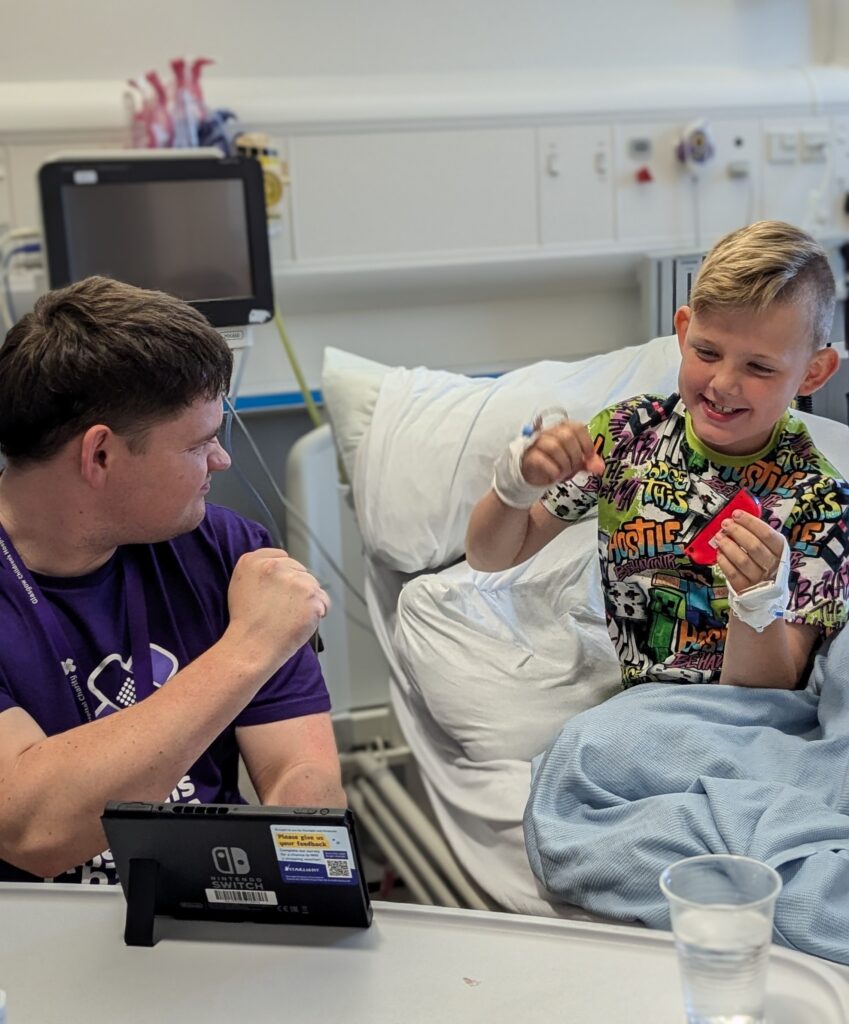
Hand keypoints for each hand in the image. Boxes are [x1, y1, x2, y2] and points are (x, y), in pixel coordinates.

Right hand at [226, 548, 329, 668]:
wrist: (251, 646)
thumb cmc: (245, 622)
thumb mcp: (239, 585)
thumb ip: (259, 568)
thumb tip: (282, 563)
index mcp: (254, 561)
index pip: (282, 557)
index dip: (284, 576)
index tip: (278, 592)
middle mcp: (276, 566)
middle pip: (300, 571)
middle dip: (296, 587)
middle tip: (283, 608)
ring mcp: (296, 580)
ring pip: (313, 585)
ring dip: (308, 600)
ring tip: (291, 617)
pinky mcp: (312, 596)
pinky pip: (324, 601)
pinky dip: (318, 612)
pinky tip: (302, 622)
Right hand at [520, 420, 604, 487]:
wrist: (533, 473)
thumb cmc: (556, 463)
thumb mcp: (575, 461)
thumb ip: (587, 462)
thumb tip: (600, 467)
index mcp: (562, 429)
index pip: (577, 427)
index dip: (586, 443)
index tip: (587, 456)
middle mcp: (549, 432)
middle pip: (566, 437)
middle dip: (575, 457)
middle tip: (574, 469)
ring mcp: (537, 443)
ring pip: (554, 447)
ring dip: (564, 464)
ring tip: (564, 473)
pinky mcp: (529, 457)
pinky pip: (542, 460)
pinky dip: (553, 470)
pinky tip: (555, 476)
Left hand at [714, 510, 784, 592]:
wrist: (766, 594)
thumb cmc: (765, 563)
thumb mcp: (769, 548)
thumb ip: (757, 534)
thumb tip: (738, 518)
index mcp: (781, 551)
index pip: (767, 534)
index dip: (750, 522)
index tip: (736, 514)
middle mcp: (773, 566)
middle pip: (754, 546)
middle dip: (737, 532)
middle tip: (725, 524)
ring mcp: (759, 579)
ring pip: (742, 560)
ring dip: (728, 546)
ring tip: (719, 537)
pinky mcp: (745, 589)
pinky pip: (732, 573)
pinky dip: (724, 561)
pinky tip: (719, 553)